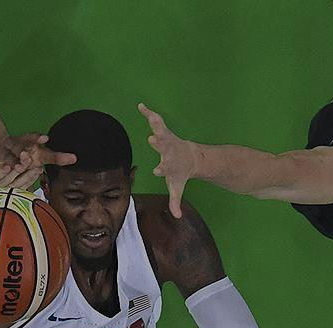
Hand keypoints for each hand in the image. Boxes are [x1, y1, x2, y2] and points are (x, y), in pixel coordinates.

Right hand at [0, 133, 76, 188]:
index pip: (31, 137)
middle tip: (29, 158)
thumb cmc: (25, 155)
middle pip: (17, 147)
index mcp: (23, 141)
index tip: (46, 138)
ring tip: (14, 168)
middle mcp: (10, 145)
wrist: (1, 153)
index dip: (38, 137)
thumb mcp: (40, 155)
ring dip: (9, 164)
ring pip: (4, 159)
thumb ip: (56, 157)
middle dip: (22, 152)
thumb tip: (75, 158)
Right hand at [138, 102, 197, 217]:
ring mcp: (167, 140)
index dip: (162, 169)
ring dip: (155, 123)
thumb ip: (175, 201)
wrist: (191, 158)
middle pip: (164, 147)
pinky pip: (156, 121)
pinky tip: (141, 106)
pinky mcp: (164, 131)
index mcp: (169, 165)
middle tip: (153, 139)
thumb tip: (177, 217)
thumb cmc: (180, 173)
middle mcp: (168, 151)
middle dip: (159, 143)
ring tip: (148, 113)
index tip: (158, 170)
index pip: (165, 168)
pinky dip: (149, 113)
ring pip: (161, 130)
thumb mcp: (177, 187)